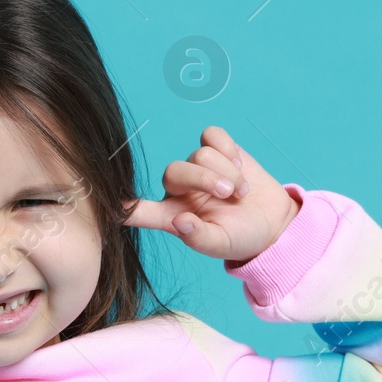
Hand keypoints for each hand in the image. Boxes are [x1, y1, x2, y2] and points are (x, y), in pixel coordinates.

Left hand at [124, 125, 299, 266]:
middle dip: (205, 179)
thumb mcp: (221, 245)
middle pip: (175, 170)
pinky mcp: (217, 149)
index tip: (110, 206)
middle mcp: (179, 189)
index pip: (141, 210)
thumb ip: (199, 237)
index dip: (125, 207)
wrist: (272, 222)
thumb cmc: (241, 237)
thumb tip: (181, 221)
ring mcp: (197, 167)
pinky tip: (240, 166)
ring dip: (227, 172)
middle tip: (229, 194)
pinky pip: (212, 136)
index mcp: (172, 215)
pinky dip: (229, 150)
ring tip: (240, 192)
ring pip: (200, 154)